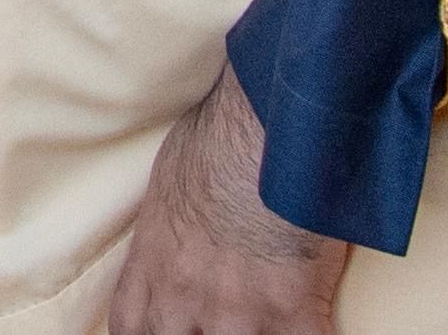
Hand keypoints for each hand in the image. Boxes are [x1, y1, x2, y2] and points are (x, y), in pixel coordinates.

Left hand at [106, 65, 345, 334]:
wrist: (261, 132)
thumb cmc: (217, 138)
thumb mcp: (171, 181)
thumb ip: (170, 226)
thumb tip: (183, 232)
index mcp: (154, 263)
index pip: (131, 326)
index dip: (150, 333)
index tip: (169, 327)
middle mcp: (185, 299)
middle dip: (202, 334)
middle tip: (229, 316)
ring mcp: (238, 313)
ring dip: (259, 332)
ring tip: (272, 315)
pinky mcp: (291, 312)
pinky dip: (314, 332)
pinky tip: (316, 320)